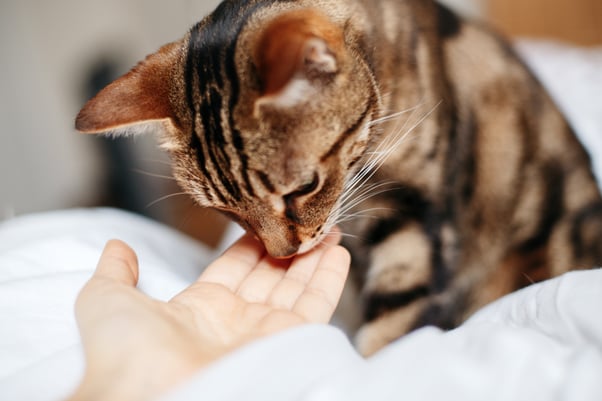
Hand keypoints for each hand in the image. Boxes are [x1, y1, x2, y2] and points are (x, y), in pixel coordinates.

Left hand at [68, 231, 349, 400]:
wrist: (148, 393)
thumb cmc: (124, 352)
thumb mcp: (107, 299)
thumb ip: (116, 271)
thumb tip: (116, 246)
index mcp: (199, 309)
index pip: (235, 268)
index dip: (252, 243)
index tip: (267, 218)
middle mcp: (235, 322)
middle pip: (270, 276)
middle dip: (289, 247)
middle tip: (307, 219)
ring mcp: (262, 334)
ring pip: (296, 289)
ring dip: (314, 258)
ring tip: (330, 228)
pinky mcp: (287, 344)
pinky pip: (314, 308)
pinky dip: (328, 280)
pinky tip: (338, 252)